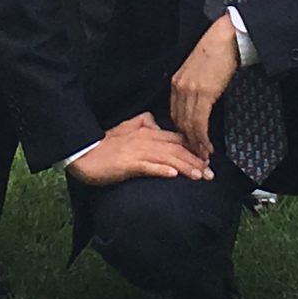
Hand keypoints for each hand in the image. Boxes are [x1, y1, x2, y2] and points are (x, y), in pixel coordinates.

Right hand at [66, 112, 211, 185]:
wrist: (85, 153)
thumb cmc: (106, 144)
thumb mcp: (127, 127)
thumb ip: (144, 123)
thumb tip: (157, 122)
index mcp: (148, 131)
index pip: (177, 139)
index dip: (194, 148)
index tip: (208, 158)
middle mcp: (146, 139)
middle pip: (177, 149)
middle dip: (196, 161)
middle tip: (212, 173)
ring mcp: (137, 151)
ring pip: (167, 158)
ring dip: (185, 167)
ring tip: (200, 175)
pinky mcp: (128, 164)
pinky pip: (147, 166)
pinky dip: (160, 169)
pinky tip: (172, 174)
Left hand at [169, 15, 240, 159]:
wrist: (226, 37)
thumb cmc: (217, 50)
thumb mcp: (199, 70)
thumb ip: (196, 86)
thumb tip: (202, 103)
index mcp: (177, 82)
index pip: (175, 113)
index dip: (182, 131)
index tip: (189, 143)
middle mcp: (179, 87)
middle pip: (179, 122)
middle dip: (187, 142)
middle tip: (196, 156)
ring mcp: (190, 91)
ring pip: (188, 125)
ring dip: (196, 144)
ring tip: (203, 156)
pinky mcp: (204, 93)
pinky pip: (199, 122)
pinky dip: (202, 137)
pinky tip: (207, 146)